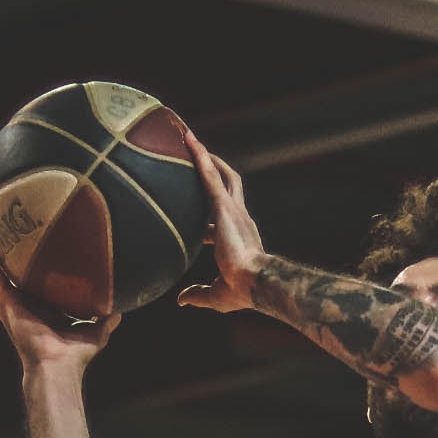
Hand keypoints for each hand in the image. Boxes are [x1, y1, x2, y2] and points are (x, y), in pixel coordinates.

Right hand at [0, 223, 117, 369]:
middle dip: (4, 247)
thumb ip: (106, 316)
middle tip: (4, 221)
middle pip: (9, 268)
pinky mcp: (2, 300)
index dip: (30, 261)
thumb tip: (121, 305)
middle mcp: (21, 302)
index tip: (32, 238)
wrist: (59, 365)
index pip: (32, 278)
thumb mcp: (96, 330)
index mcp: (39, 307)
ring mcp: (9, 300)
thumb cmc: (74, 354)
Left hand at [175, 133, 265, 314]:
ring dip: (205, 156)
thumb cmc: (242, 290)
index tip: (191, 214)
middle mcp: (238, 218)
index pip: (219, 220)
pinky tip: (190, 142)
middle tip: (198, 157)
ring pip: (220, 174)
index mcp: (237, 237)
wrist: (256, 281)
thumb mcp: (215, 294)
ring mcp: (233, 210)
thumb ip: (198, 293)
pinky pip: (210, 176)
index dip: (205, 218)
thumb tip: (181, 300)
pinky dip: (200, 158)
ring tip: (189, 138)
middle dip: (214, 170)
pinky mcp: (225, 205)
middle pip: (228, 185)